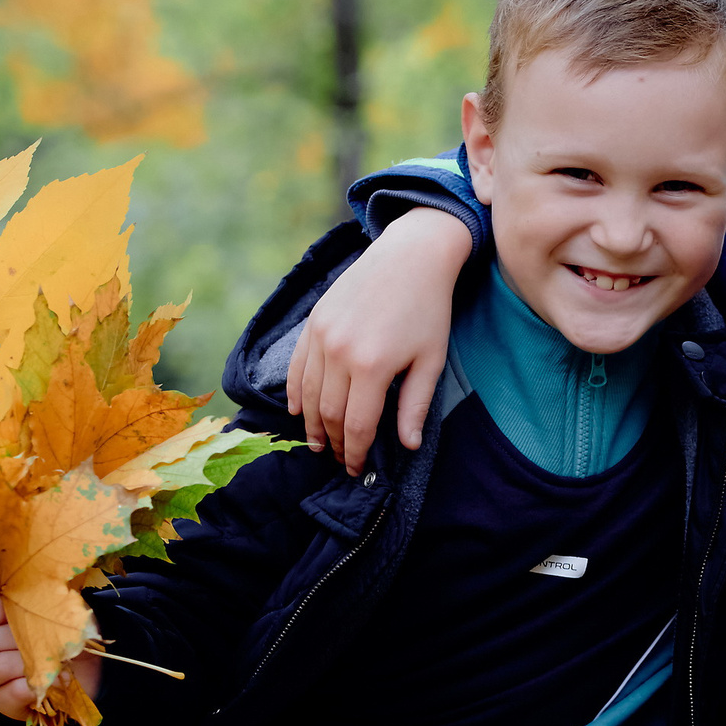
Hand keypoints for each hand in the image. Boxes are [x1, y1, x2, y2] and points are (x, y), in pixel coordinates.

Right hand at [0, 593, 100, 720]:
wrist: (84, 669)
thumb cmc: (63, 632)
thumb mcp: (55, 608)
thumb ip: (41, 596)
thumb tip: (42, 582)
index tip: (19, 606)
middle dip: (15, 636)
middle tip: (43, 636)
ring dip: (28, 663)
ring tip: (53, 661)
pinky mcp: (2, 701)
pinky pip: (10, 693)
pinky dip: (34, 686)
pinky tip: (54, 681)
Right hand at [287, 208, 473, 470]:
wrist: (410, 256)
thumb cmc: (428, 310)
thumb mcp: (430, 361)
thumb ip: (414, 406)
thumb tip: (409, 446)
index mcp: (372, 366)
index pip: (356, 425)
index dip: (355, 452)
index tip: (356, 469)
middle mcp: (339, 353)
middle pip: (328, 413)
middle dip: (333, 442)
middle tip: (338, 460)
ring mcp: (322, 335)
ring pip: (307, 393)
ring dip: (311, 423)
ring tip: (317, 443)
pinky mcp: (313, 322)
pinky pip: (296, 366)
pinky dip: (294, 392)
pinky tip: (296, 410)